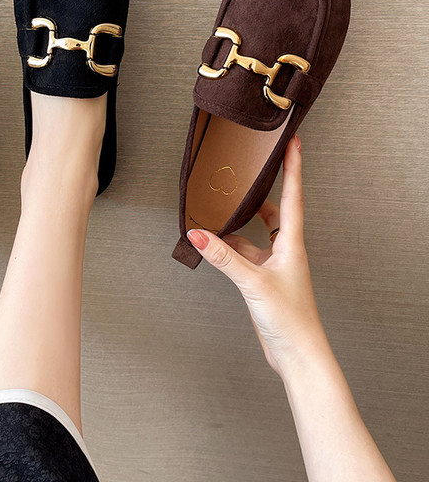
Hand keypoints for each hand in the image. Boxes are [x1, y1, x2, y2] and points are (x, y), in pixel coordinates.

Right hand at [187, 135, 326, 375]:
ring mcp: (274, 264)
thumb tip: (198, 233)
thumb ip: (223, 257)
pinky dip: (229, 246)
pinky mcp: (262, 279)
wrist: (297, 354)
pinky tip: (215, 244)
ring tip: (221, 206)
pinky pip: (244, 253)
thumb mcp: (254, 282)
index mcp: (292, 244)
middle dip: (264, 189)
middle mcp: (286, 250)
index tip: (293, 142)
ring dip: (240, 221)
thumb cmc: (290, 319)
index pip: (293, 196)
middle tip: (252, 168)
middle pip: (275, 209)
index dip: (294, 167)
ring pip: (256, 233)